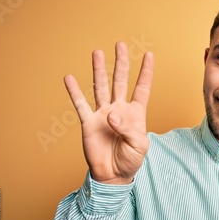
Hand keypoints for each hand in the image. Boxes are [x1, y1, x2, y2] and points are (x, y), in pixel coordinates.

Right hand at [64, 42, 153, 183]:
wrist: (113, 174)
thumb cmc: (131, 160)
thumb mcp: (139, 145)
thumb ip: (128, 129)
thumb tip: (112, 115)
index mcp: (136, 113)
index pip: (142, 88)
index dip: (146, 72)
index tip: (149, 54)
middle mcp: (119, 109)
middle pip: (120, 81)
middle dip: (121, 63)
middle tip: (120, 45)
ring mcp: (103, 114)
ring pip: (101, 87)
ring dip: (99, 70)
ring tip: (97, 53)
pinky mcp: (89, 123)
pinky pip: (81, 105)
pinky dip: (74, 92)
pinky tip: (69, 78)